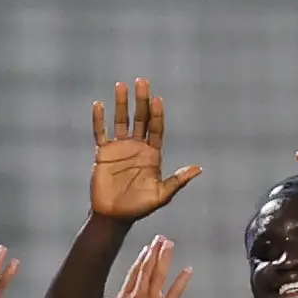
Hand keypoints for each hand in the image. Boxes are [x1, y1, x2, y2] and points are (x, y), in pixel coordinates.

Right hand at [90, 78, 201, 222]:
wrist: (115, 216)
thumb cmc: (140, 207)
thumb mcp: (161, 194)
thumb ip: (177, 180)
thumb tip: (198, 169)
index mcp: (152, 153)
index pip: (156, 128)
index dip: (157, 114)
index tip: (157, 99)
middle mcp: (137, 146)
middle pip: (140, 118)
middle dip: (141, 100)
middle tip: (142, 82)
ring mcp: (120, 148)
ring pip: (121, 120)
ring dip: (121, 103)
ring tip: (121, 85)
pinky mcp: (104, 153)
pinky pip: (100, 133)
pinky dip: (99, 120)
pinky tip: (99, 105)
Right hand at [99, 235, 191, 297]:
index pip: (134, 274)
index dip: (142, 260)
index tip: (147, 249)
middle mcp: (138, 296)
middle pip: (147, 269)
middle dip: (154, 252)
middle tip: (161, 238)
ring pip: (158, 275)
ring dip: (164, 258)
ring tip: (169, 245)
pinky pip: (174, 294)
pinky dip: (181, 281)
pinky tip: (187, 269)